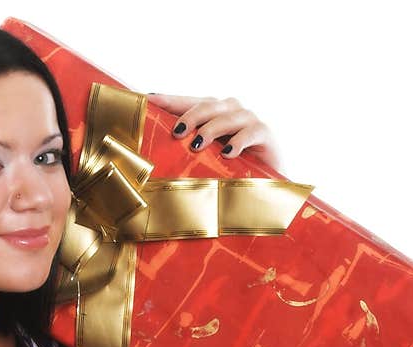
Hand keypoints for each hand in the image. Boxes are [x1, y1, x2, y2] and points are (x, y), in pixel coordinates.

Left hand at [147, 92, 283, 170]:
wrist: (263, 182)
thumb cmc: (227, 168)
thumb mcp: (203, 158)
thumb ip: (184, 150)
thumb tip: (151, 155)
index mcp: (211, 112)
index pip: (186, 102)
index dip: (168, 100)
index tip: (148, 99)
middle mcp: (229, 110)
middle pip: (208, 105)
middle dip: (190, 116)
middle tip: (177, 132)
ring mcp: (247, 120)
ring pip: (227, 117)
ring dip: (211, 129)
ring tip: (197, 145)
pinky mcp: (264, 133)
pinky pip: (250, 132)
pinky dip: (238, 141)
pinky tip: (227, 153)